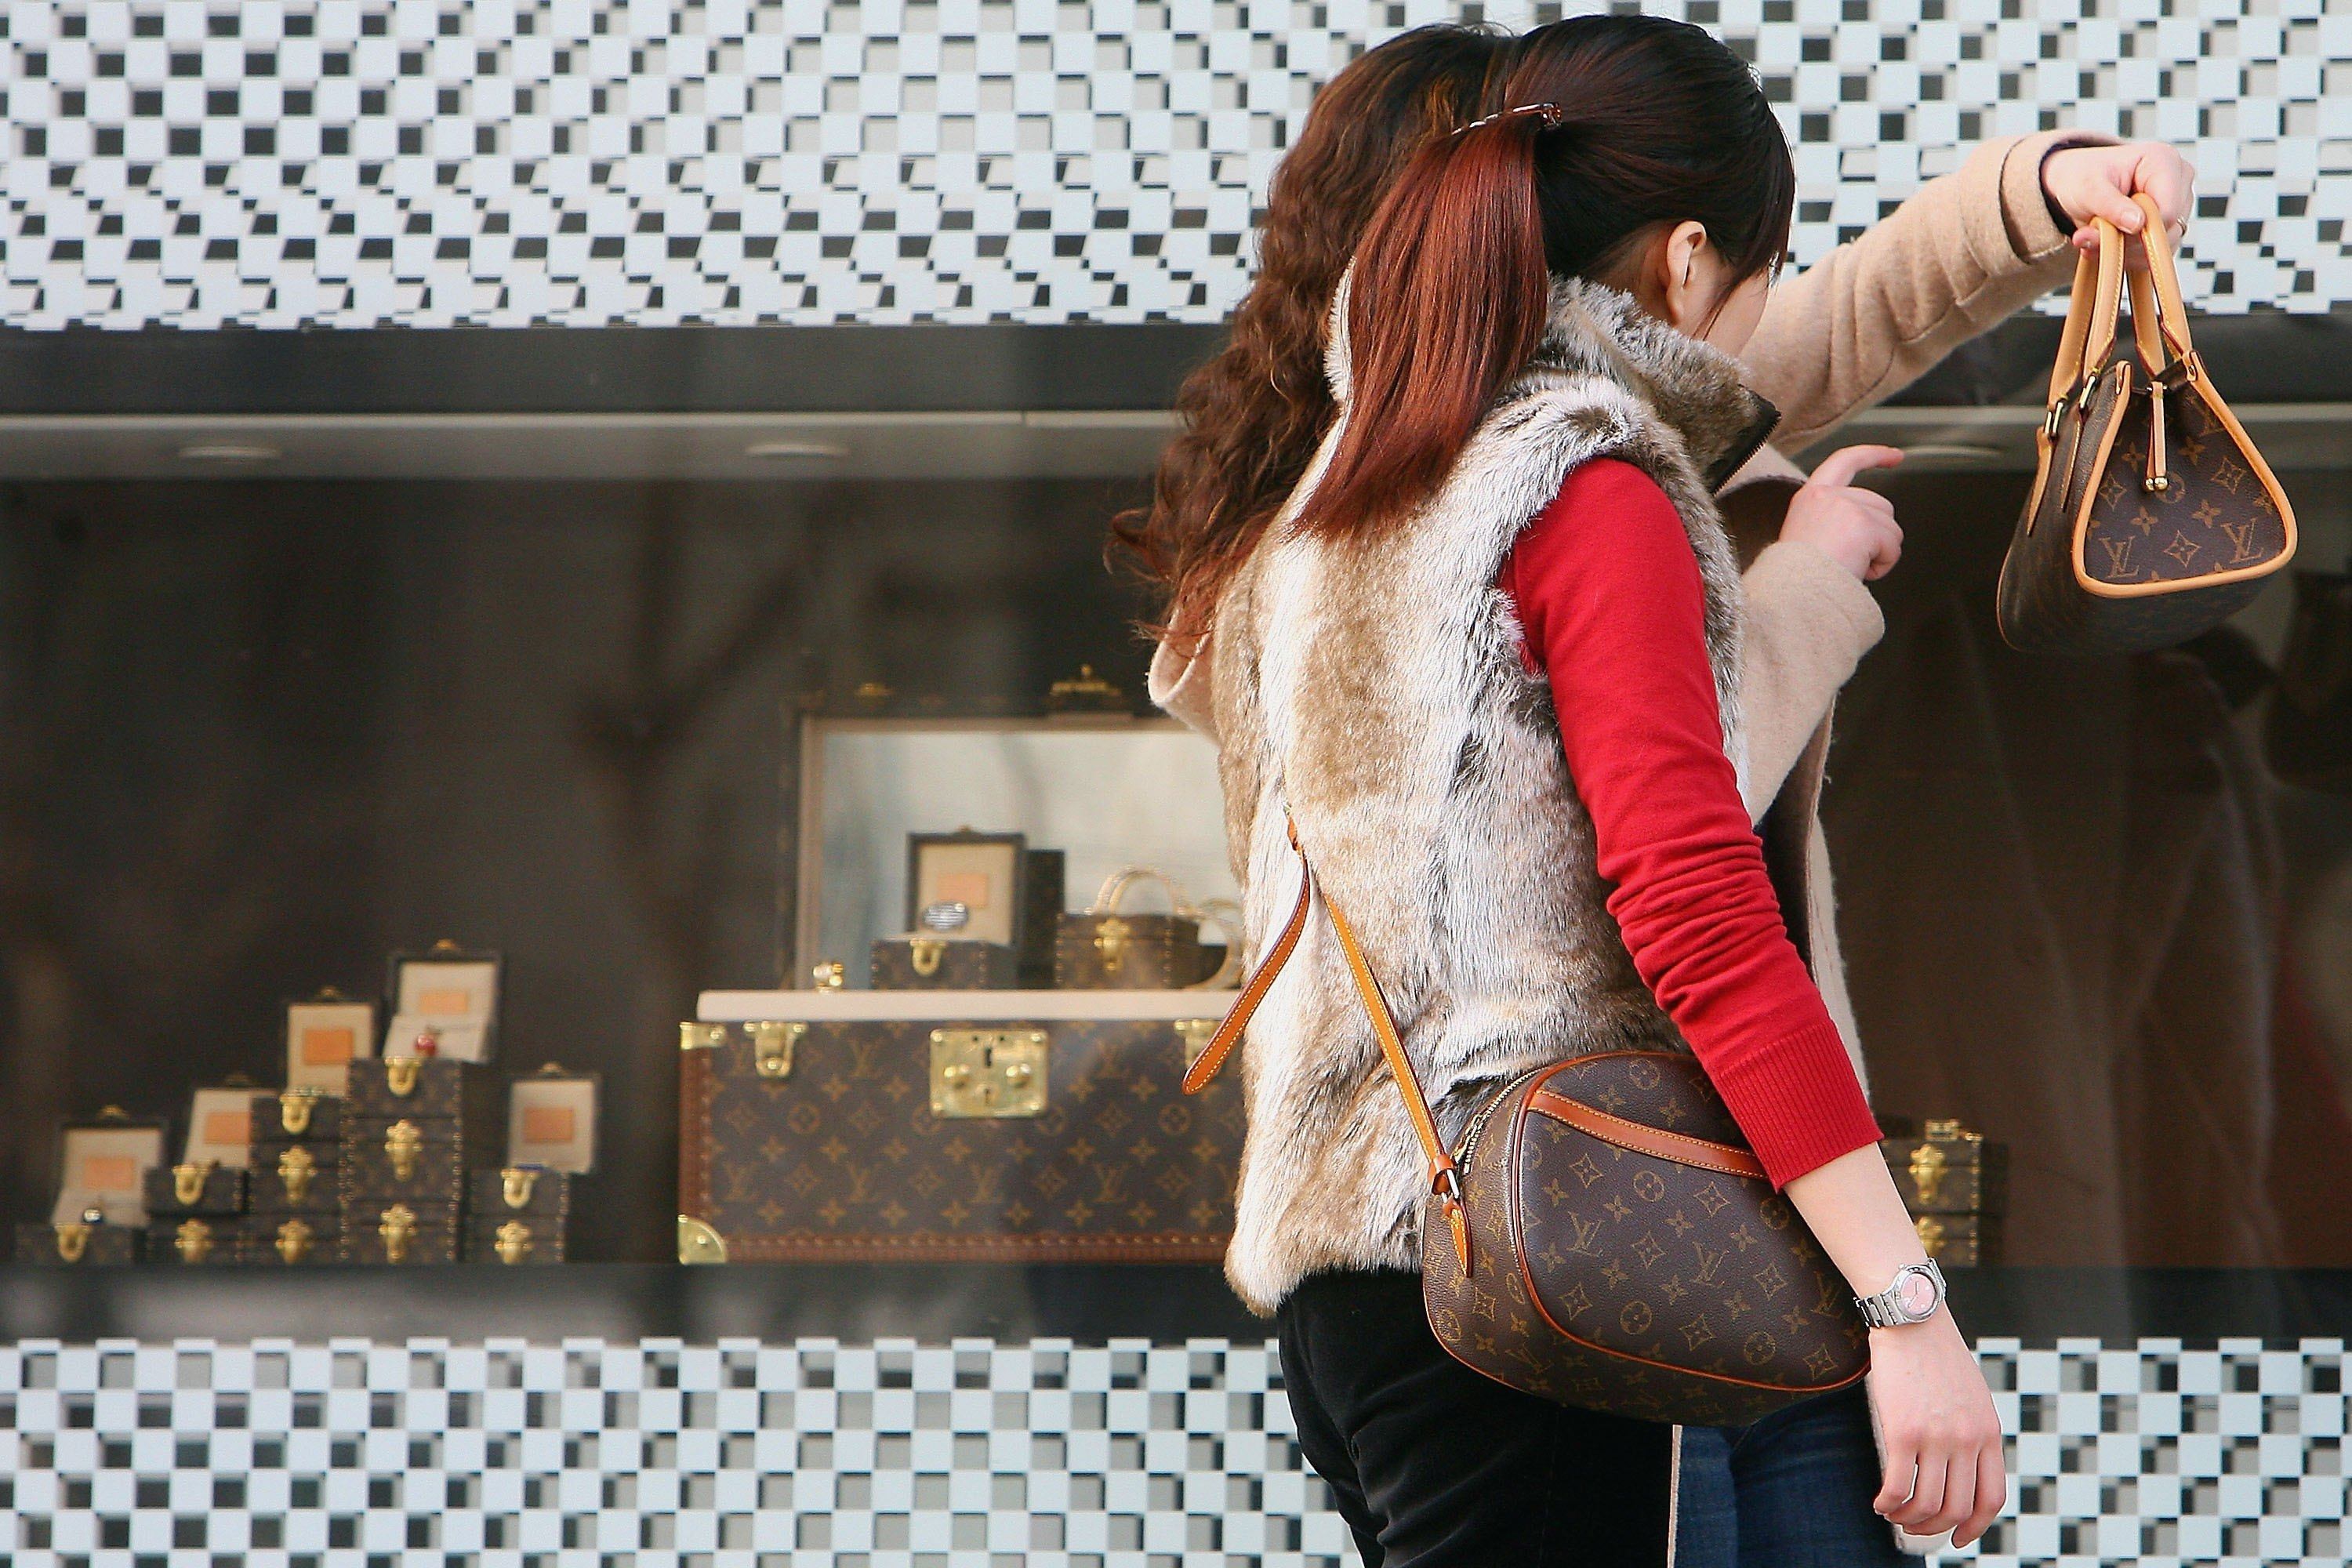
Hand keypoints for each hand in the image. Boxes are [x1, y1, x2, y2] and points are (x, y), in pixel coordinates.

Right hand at [1781, 445, 1904, 581]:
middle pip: (1881, 505)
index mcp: (1810, 496)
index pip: (1845, 461)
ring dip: (1879, 553)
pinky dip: (1883, 565)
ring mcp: (1847, 507)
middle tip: (1851, 559)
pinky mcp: (1864, 525)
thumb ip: (1834, 518)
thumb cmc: (1797, 577)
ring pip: (1891, 528)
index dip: (1873, 454)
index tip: (1894, 456)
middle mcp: (1827, 495)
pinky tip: (1858, 571)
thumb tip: (1868, 526)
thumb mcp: (1808, 534)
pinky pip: (1892, 547)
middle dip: (1878, 535)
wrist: (1791, 594)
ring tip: (1850, 566)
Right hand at [1867, 1310, 2007, 1547]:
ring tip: (1892, 1513)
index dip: (1975, 1527)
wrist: (1912, 1318)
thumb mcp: (1971, 1396)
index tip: (1959, 1537)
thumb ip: (1972, 1432)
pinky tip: (1879, 1501)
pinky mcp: (1904, 1431)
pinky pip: (1898, 1486)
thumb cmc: (1935, 1354)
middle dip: (1934, 1528)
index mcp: (1988, 1432)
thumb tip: (1960, 1469)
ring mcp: (1937, 1437)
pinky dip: (1888, 1502)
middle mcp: (1967, 1440)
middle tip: (1914, 1526)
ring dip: (1908, 1519)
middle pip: (1957, 1508)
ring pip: (1927, 1504)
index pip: (1991, 1499)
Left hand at [2041, 142, 2195, 261]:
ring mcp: (2179, 203)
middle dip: (2130, 240)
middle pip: (2168, 230)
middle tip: (2099, 232)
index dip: (2138, 229)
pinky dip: (2132, 255)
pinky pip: (2158, 253)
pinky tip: (2113, 242)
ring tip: (2103, 234)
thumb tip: (2136, 224)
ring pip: (2165, 245)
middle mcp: (2179, 180)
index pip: (2168, 211)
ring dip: (2128, 250)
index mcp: (2164, 161)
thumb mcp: (2087, 189)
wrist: (2075, 184)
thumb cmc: (2082, 178)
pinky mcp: (2172, 224)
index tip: (2107, 229)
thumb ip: (2110, 207)